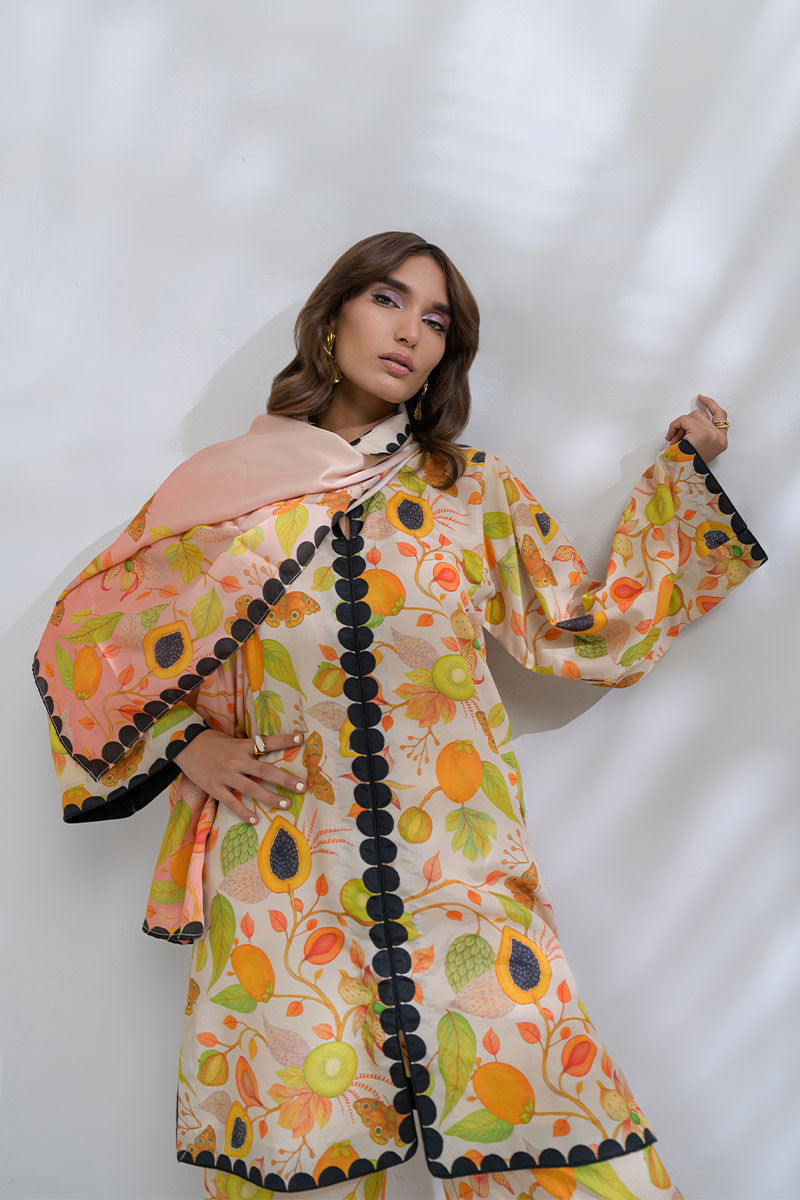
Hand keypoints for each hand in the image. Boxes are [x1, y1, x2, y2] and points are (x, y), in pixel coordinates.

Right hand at [173, 729, 305, 822]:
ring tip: (286, 804)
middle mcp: (236, 761)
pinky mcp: (215, 788)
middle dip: (285, 779)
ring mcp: (226, 776)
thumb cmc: (212, 741)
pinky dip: (243, 812)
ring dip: (270, 797)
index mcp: (242, 746)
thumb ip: (249, 747)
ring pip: (252, 789)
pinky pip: (232, 803)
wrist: (185, 745)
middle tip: (302, 786)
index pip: (267, 742)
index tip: (301, 738)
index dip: (284, 740)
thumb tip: (269, 749)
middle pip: (265, 770)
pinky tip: (255, 820)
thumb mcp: (232, 739)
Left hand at [665, 394, 728, 462]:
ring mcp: (711, 434)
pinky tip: (671, 437)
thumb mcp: (699, 447)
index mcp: (721, 441)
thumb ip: (702, 431)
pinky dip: (674, 426)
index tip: (701, 398)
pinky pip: (684, 420)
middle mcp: (719, 437)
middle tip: (676, 436)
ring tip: (675, 440)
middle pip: (701, 415)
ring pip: (692, 416)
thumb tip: (695, 417)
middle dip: (686, 423)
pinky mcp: (701, 433)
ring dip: (680, 426)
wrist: (683, 477)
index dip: (711, 404)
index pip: (721, 415)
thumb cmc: (687, 464)